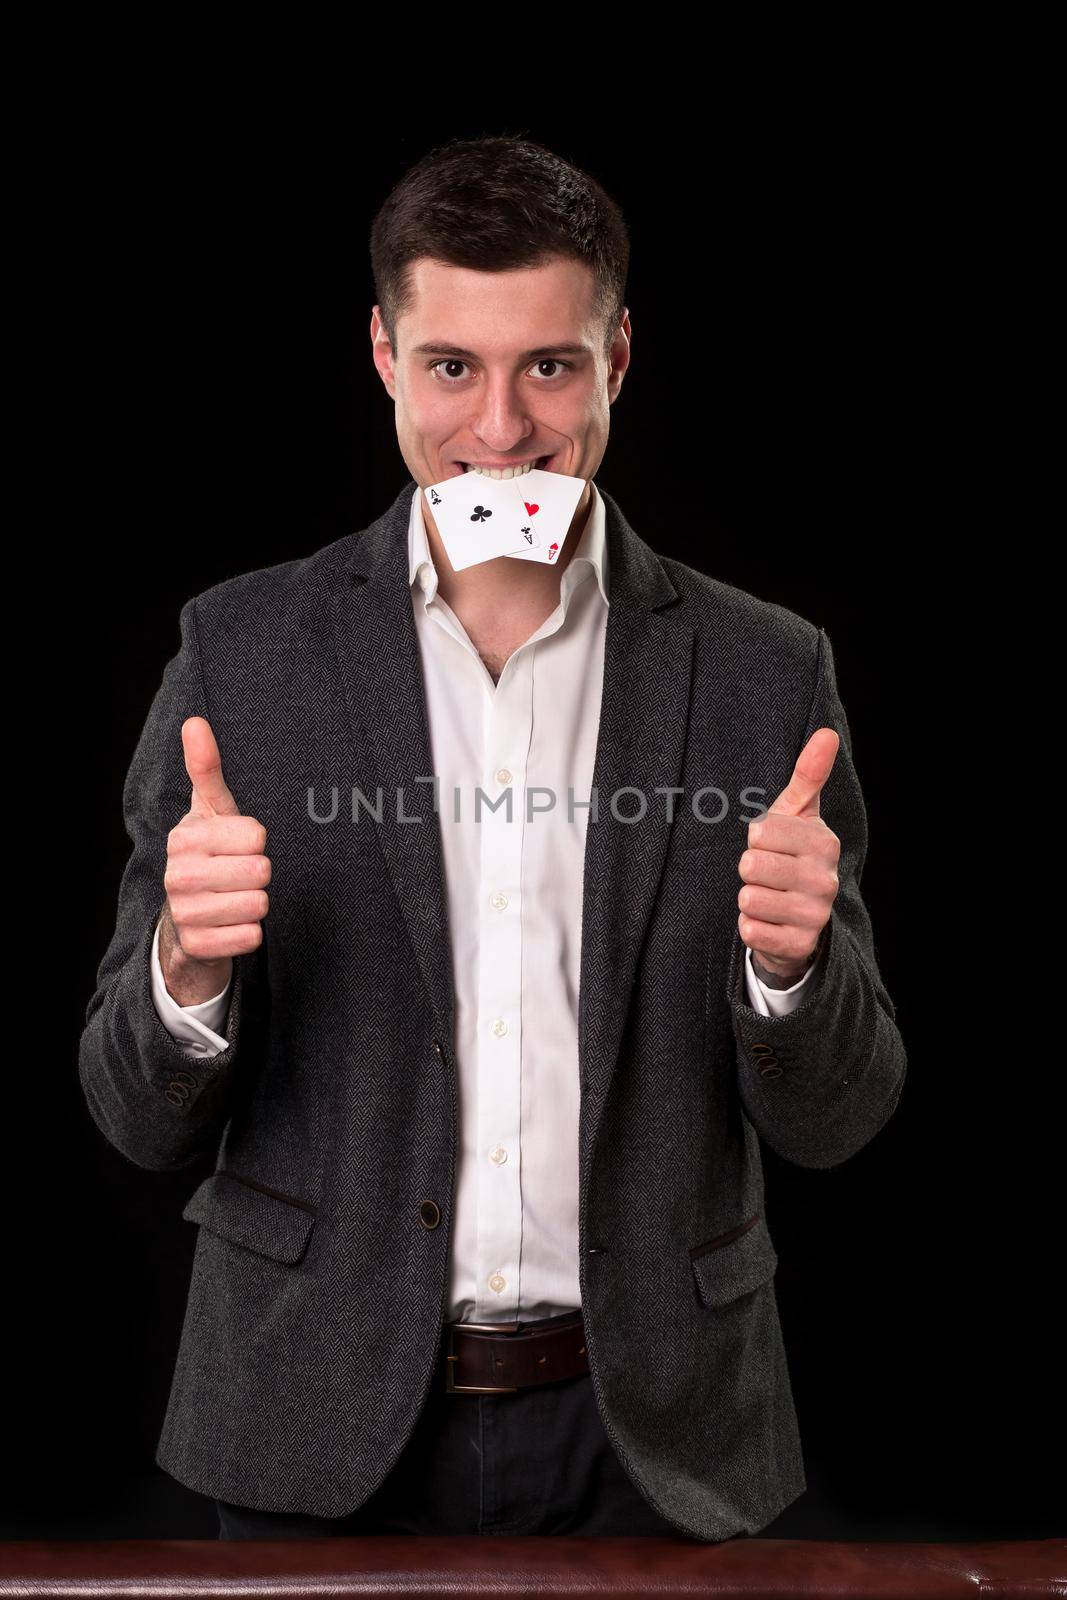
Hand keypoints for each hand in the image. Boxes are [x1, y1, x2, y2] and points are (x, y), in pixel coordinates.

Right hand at [158, 717, 270, 1004]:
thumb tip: (195, 721)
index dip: (257, 842)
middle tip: (240, 876)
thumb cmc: (210, 853)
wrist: (186, 918)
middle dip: (260, 876)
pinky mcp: (195, 945)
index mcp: (184, 837)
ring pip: (258, 905)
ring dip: (257, 904)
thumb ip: (206, 769)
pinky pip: (250, 938)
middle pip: (260, 871)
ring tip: (237, 899)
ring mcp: (183, 911)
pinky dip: (251, 934)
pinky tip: (233, 926)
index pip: (256, 835)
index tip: (239, 846)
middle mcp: (177, 874)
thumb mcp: (211, 811)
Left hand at [738, 727, 840, 983]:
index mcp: (824, 843)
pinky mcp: (799, 945)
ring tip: (769, 898)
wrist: (800, 920)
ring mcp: (815, 915)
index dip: (756, 840)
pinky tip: (769, 923)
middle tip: (768, 876)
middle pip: (751, 865)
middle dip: (750, 871)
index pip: (760, 832)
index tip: (772, 847)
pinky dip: (750, 927)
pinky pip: (749, 930)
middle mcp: (825, 880)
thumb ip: (809, 775)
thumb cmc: (791, 855)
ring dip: (749, 899)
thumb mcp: (797, 815)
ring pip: (748, 898)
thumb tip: (827, 733)